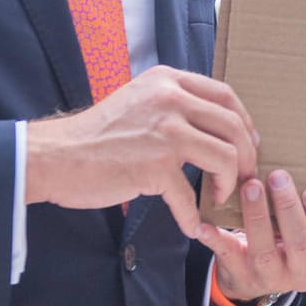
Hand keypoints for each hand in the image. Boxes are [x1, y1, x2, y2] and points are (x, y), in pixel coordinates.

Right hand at [24, 65, 256, 237]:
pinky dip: (193, 217)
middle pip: (233, 126)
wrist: (57, 155)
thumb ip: (174, 104)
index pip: (226, 95)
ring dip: (229, 183)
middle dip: (247, 156)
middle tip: (244, 177)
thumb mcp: (140, 100)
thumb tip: (215, 126)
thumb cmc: (98, 134)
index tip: (248, 144)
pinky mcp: (154, 165)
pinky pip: (189, 197)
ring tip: (217, 197)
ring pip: (225, 157)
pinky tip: (191, 225)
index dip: (244, 123)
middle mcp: (171, 99)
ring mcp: (164, 131)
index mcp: (169, 80)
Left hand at [197, 169, 305, 301]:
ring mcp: (269, 277)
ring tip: (251, 186)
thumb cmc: (290, 238)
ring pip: (265, 251)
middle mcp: (301, 274)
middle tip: (279, 177)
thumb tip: (303, 157)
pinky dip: (216, 239)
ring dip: (257, 216)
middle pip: (300, 246)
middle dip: (288, 209)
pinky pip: (227, 256)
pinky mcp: (239, 273)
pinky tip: (206, 224)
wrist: (255, 274)